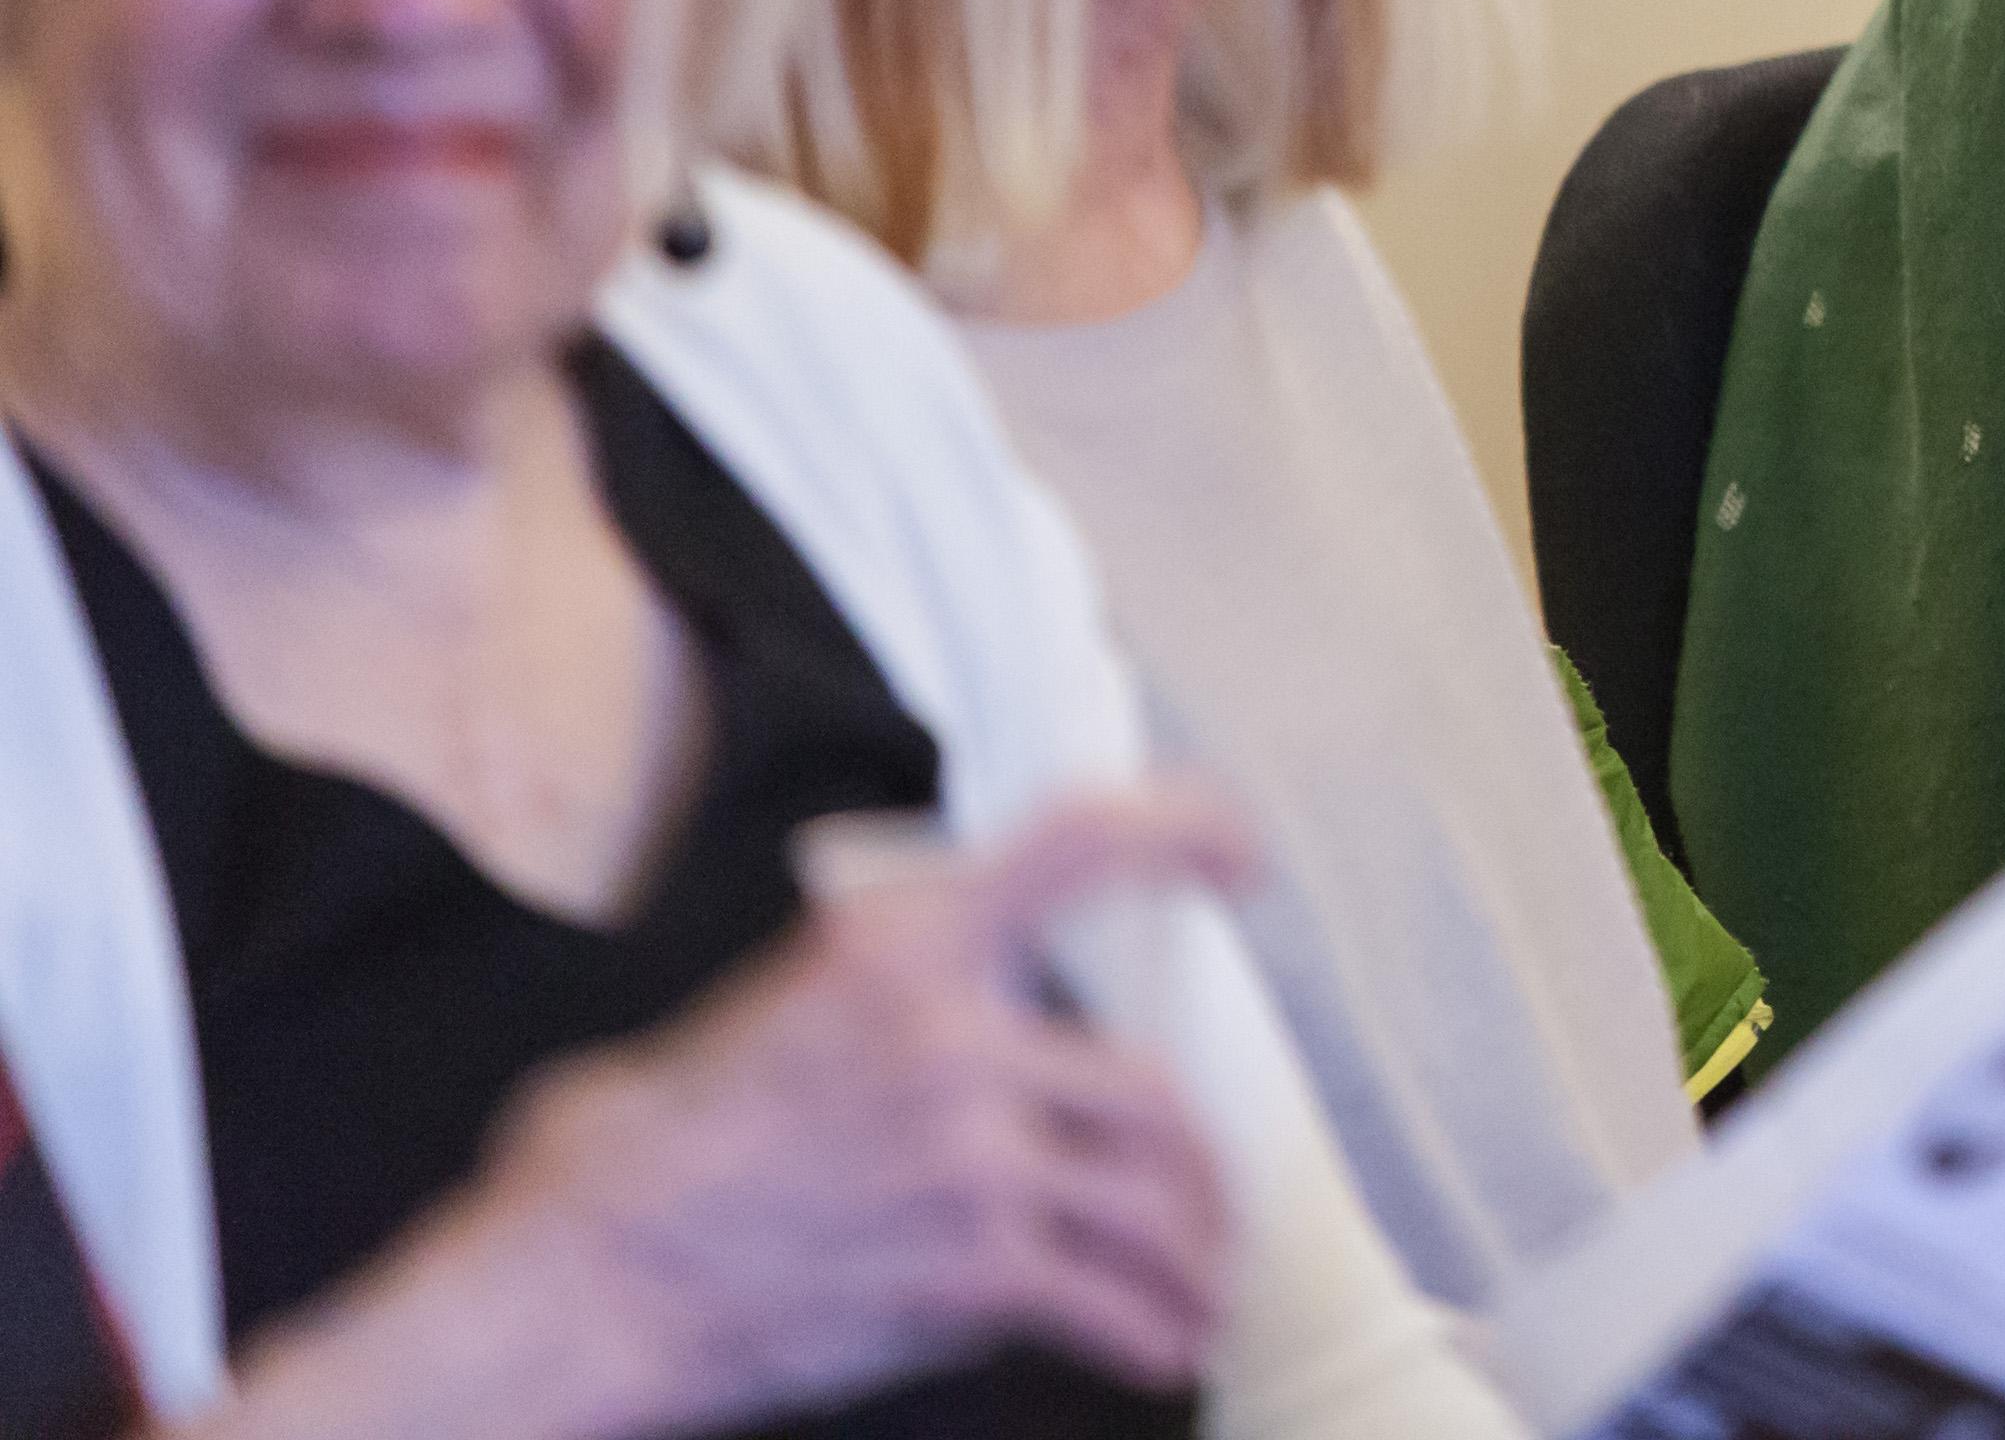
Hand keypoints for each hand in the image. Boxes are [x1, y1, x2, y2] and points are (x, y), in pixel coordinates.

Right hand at [258, 788, 1257, 1439]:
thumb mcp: (763, 1010)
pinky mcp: (972, 1266)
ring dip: (1189, 1252)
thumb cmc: (652, 1155)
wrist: (587, 1283)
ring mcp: (975, 1156)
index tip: (1240, 861)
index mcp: (902, 946)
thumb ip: (876, 993)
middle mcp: (957, 1038)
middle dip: (1192, 1160)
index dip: (1183, 833)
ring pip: (1149, 1196)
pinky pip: (1107, 1297)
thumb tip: (943, 996)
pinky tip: (1165, 1348)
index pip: (1080, 842)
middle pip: (1149, 1087)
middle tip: (1202, 1201)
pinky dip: (1151, 1329)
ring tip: (1198, 1288)